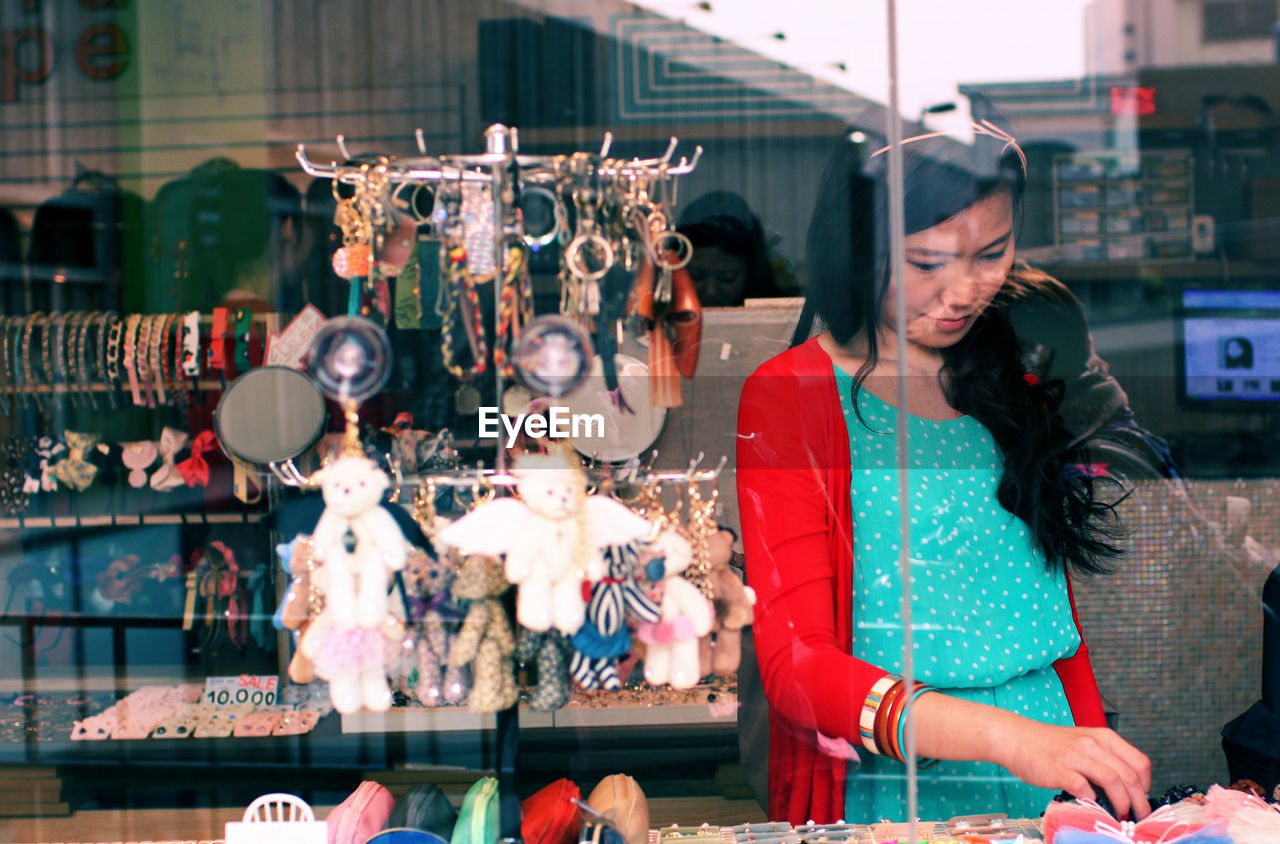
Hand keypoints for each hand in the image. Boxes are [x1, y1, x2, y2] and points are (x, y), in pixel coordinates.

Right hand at [995, 719, 1150, 819]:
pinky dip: (1094, 801)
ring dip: (1121, 804)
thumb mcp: (1083, 743)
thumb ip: (1104, 759)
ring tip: (1119, 815)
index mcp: (1103, 737)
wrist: (1016, 737)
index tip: (1142, 798)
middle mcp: (1092, 744)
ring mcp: (1075, 756)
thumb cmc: (1049, 744)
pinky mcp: (1059, 769)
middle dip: (1139, 802)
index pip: (1140, 763)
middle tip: (1138, 816)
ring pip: (1113, 781)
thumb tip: (1126, 789)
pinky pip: (1085, 788)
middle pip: (1130, 776)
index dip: (1146, 785)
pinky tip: (1092, 806)